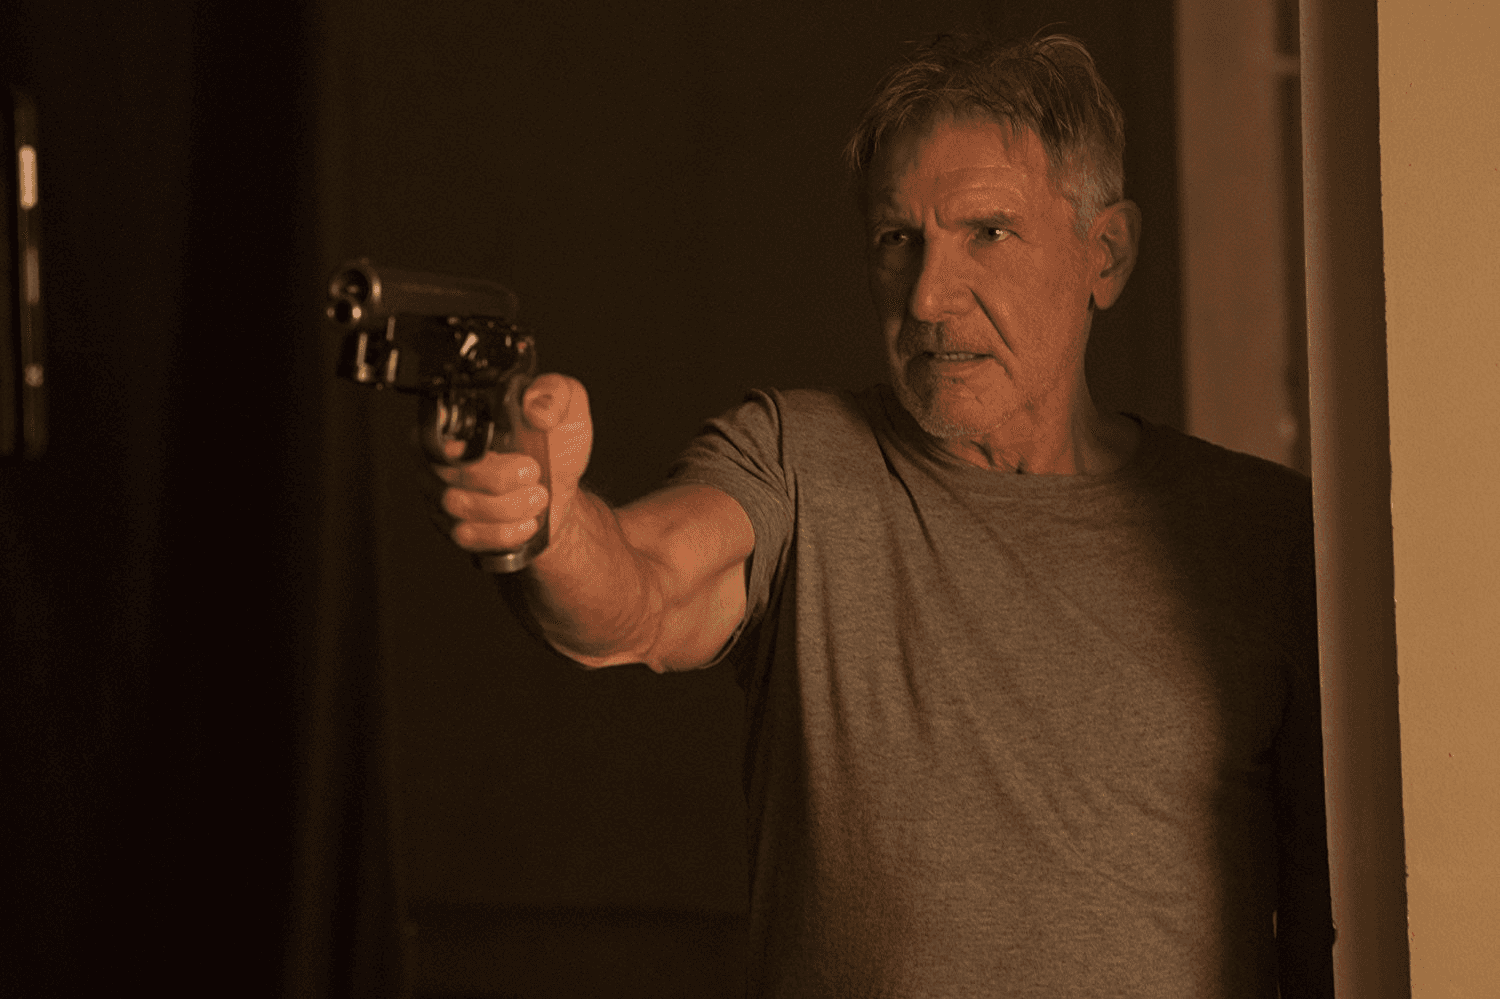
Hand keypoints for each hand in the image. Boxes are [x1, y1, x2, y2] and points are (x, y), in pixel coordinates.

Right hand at [434, 373, 592, 556]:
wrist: (561, 493)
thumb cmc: (555, 449)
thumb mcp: (567, 411)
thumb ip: (556, 393)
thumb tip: (536, 405)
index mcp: (459, 422)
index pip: (432, 432)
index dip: (456, 445)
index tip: (489, 450)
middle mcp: (441, 458)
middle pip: (446, 473)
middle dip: (499, 478)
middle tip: (532, 471)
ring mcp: (443, 495)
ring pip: (457, 506)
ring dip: (507, 505)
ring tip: (537, 496)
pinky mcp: (456, 528)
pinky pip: (467, 535)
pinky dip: (503, 531)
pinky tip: (525, 521)